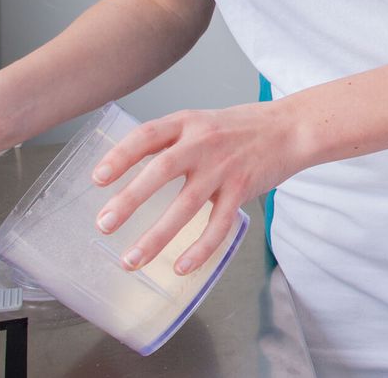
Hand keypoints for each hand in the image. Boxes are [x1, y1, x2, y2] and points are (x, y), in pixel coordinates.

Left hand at [91, 102, 306, 277]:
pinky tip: (181, 266)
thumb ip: (170, 140)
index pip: (146, 136)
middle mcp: (203, 143)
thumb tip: (128, 167)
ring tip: (131, 259)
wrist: (290, 128)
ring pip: (186, 205)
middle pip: (161, 171)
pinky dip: (199, 249)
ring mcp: (224, 168)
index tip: (97, 179)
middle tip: (104, 225)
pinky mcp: (242, 190)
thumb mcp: (201, 122)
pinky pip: (219, 225)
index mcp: (188, 123)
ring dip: (156, 236)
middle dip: (129, 200)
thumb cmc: (241, 127)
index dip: (120, 156)